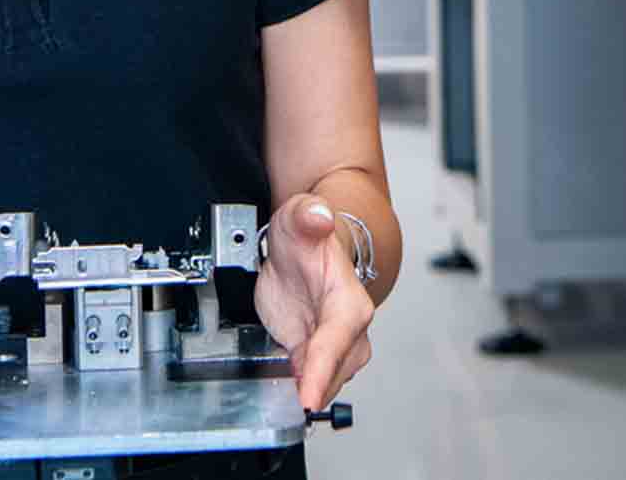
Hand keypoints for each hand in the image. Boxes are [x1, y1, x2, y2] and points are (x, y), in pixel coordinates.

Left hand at [252, 193, 375, 411]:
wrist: (304, 248)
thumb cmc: (307, 238)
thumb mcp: (299, 217)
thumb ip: (307, 217)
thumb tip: (317, 218)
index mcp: (349, 301)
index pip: (337, 340)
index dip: (322, 370)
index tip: (308, 398)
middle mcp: (348, 330)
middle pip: (334, 372)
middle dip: (313, 391)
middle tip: (285, 409)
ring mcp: (333, 347)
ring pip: (323, 383)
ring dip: (303, 395)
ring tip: (278, 405)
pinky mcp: (313, 357)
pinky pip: (307, 383)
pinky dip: (293, 393)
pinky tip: (276, 396)